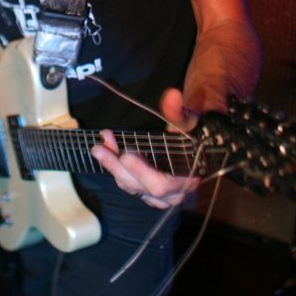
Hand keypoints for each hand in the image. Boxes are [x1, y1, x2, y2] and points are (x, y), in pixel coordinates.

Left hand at [90, 88, 200, 209]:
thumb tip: (172, 96)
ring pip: (131, 186)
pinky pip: (128, 184)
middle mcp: (173, 195)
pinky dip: (115, 168)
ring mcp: (160, 198)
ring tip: (99, 145)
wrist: (198, 153)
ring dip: (112, 165)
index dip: (141, 172)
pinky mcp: (148, 194)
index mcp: (187, 181)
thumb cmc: (194, 137)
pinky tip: (105, 151)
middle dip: (116, 166)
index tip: (125, 154)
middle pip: (139, 186)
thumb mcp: (189, 123)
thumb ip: (180, 113)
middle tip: (98, 148)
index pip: (161, 184)